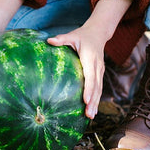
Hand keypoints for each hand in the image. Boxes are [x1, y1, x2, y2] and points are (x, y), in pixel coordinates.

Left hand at [47, 0, 132, 118]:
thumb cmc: (82, 36)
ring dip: (95, 103)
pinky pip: (99, 88)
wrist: (98, 34)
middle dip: (93, 101)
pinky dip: (96, 99)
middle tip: (88, 114)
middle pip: (96, 87)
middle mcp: (97, 67)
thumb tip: (49, 40)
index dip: (89, 89)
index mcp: (90, 58)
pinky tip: (92, 109)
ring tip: (90, 116)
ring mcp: (100, 71)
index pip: (90, 76)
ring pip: (99, 89)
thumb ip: (61, 39)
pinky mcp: (99, 74)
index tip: (85, 100)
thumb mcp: (72, 36)